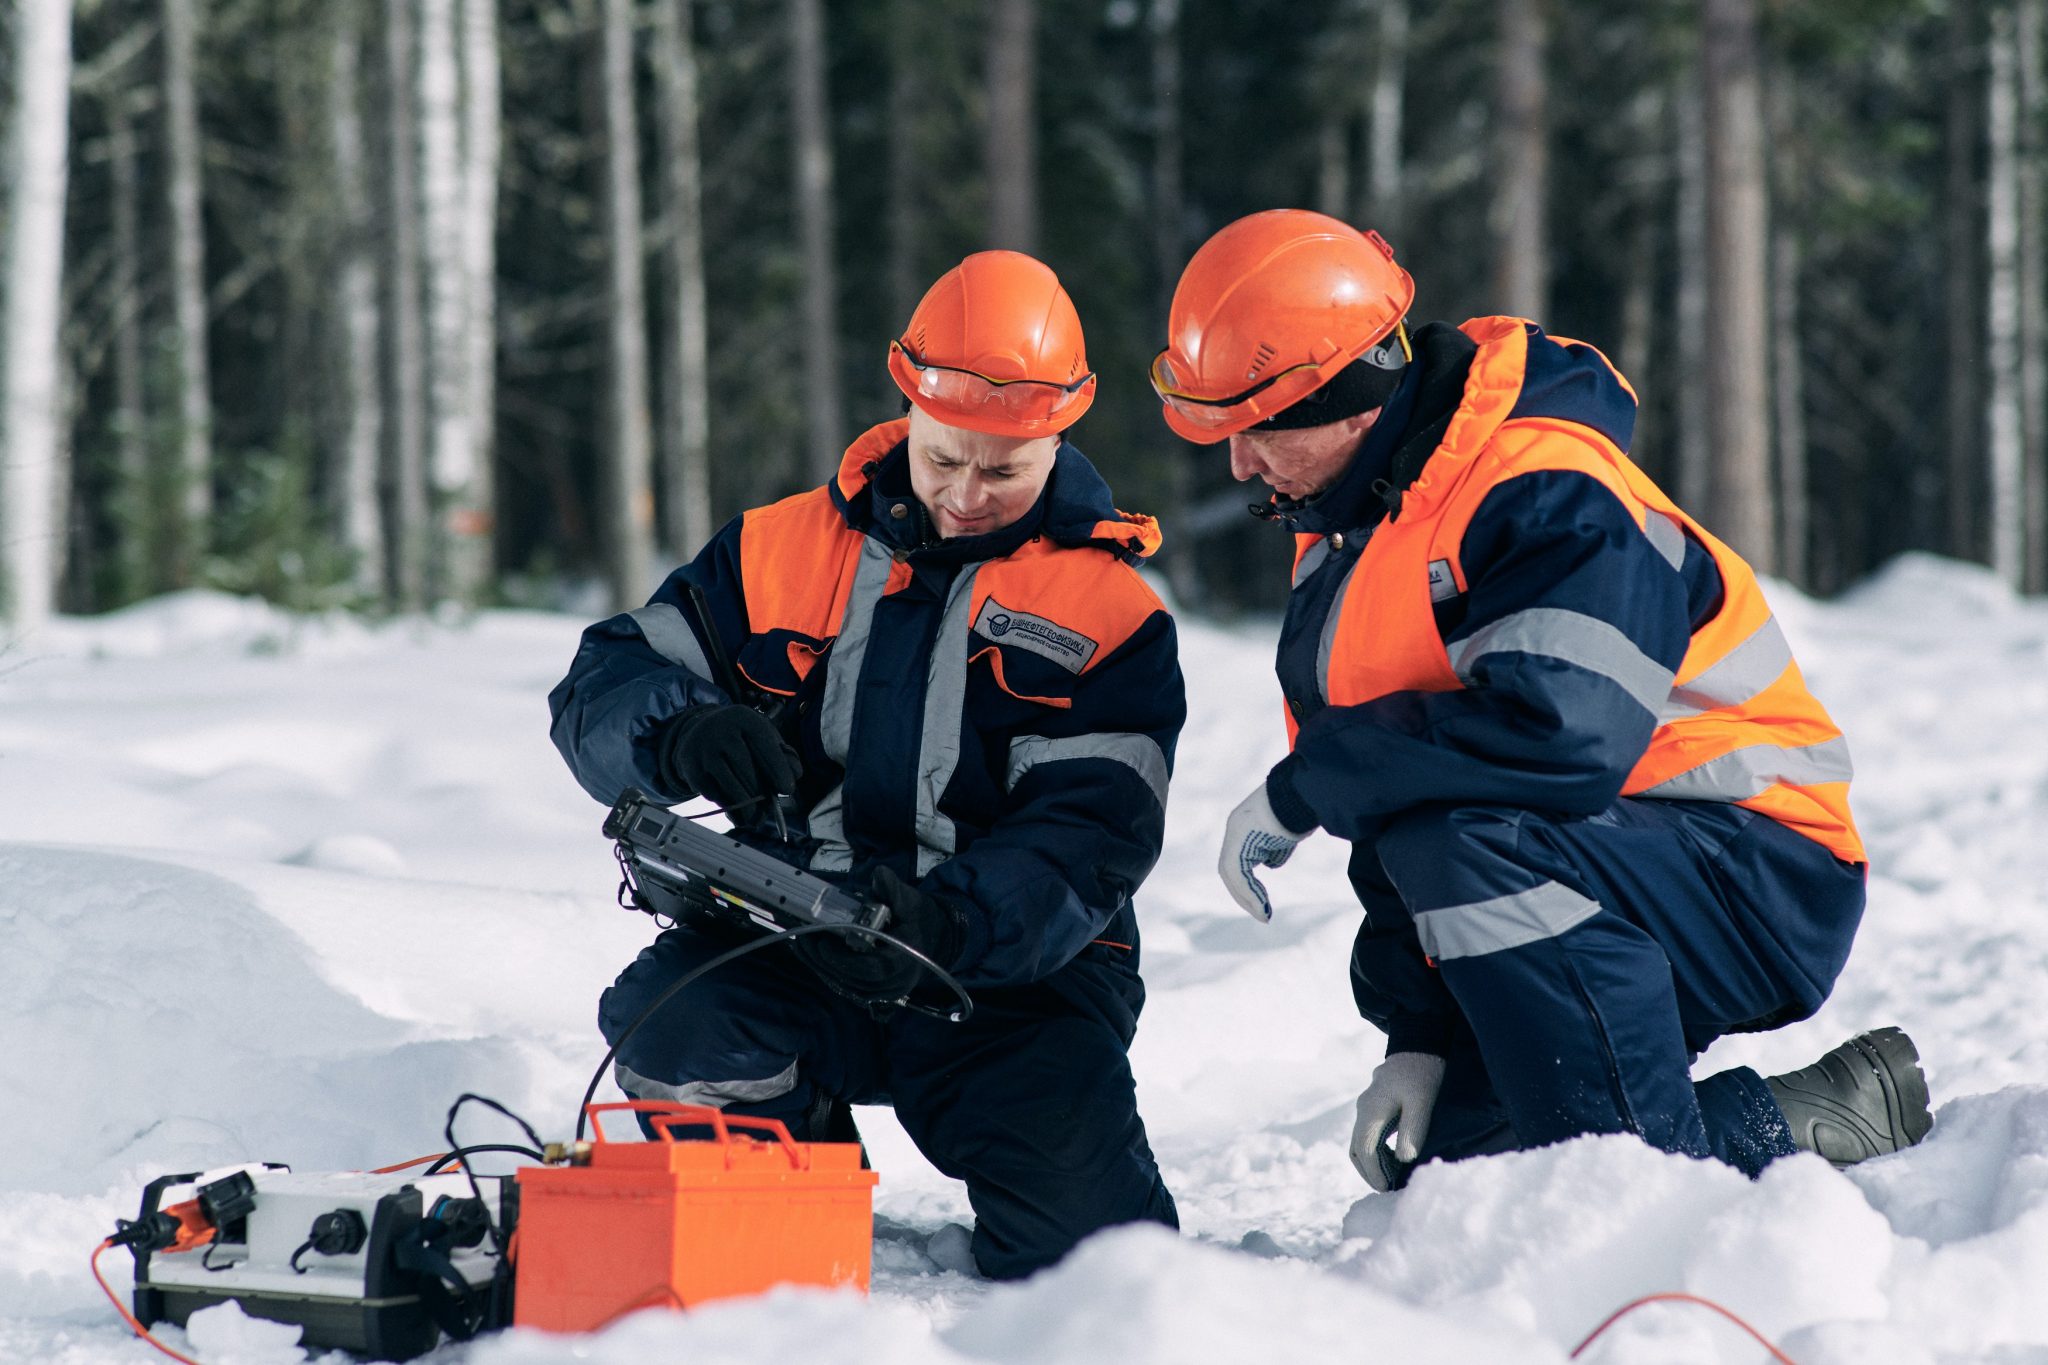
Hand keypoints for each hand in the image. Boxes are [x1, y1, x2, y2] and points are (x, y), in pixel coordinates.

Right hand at [659, 704, 798, 812]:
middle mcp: (721, 732)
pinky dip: (728, 805)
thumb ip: (785, 755)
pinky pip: (715, 795)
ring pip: (731, 787)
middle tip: (769, 811)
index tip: (787, 790)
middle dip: (762, 796)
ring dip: (746, 808)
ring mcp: (704, 751)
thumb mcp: (765, 737)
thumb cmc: (744, 738)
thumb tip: (794, 776)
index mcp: (745, 719)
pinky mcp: (692, 769)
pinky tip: (735, 807)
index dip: (778, 770)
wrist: (701, 732)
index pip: (765, 747)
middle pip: (748, 772)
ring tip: (755, 818)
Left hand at [794, 866, 964, 1004]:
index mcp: (903, 961)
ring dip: (820, 966)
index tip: (822, 943)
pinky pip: (845, 985)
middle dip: (823, 960)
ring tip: (802, 944)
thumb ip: (893, 890)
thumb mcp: (909, 901)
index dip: (843, 959)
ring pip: (844, 984)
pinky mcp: (872, 991)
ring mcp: (882, 991)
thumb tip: (880, 875)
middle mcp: (893, 982)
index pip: (870, 968)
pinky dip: (827, 970)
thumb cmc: (917, 918)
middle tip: (803, 939)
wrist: (933, 939)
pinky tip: (812, 954)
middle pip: (851, 978)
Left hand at [1217, 782, 1307, 920]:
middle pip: (1230, 869)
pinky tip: (1263, 907)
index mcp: (1245, 824)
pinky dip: (1250, 893)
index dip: (1246, 884)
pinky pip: (1239, 873)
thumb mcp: (1287, 831)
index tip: (1261, 903)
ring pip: (1233, 873)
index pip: (1238, 860)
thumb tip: (1271, 862)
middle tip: (1261, 914)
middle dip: (1244, 895)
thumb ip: (1276, 846)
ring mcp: (1236, 831)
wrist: (1306, 788)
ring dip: (1248, 898)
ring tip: (1264, 915)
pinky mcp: (1240, 838)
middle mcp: (1235, 827)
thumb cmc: (1303, 806)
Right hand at [1349, 1052, 1445, 1191]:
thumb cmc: (1422, 1073)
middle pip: (1356, 1149)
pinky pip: (1367, 1134)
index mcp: (1371, 1111)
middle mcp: (1363, 1110)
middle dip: (1368, 1172)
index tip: (1386, 1189)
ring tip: (1389, 1178)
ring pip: (1359, 1142)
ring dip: (1370, 1163)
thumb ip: (1412, 1130)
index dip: (1374, 1173)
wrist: (1418, 1044)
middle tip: (1385, 1189)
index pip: (1365, 1150)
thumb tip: (1403, 1159)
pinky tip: (1392, 1158)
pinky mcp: (1375, 1105)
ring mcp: (1367, 1107)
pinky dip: (1374, 1151)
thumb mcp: (1422, 1102)